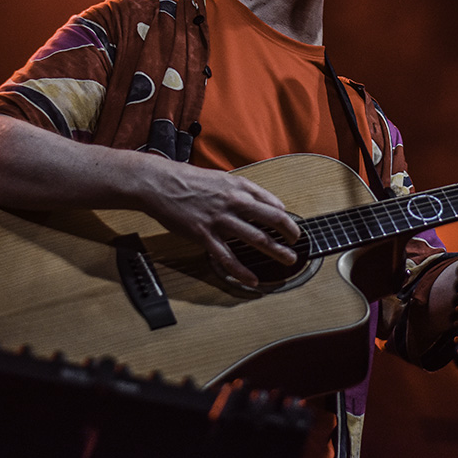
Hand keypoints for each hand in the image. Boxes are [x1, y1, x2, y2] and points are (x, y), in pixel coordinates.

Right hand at [141, 161, 300, 287]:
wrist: (160, 183)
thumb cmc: (189, 180)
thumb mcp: (222, 178)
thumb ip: (244, 190)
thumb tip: (266, 202)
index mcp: (239, 187)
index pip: (272, 203)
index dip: (286, 217)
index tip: (291, 228)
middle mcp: (234, 202)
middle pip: (272, 219)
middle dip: (290, 233)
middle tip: (298, 243)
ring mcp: (220, 220)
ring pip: (256, 238)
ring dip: (276, 251)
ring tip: (288, 260)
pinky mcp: (204, 235)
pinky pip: (227, 256)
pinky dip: (242, 270)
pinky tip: (252, 279)